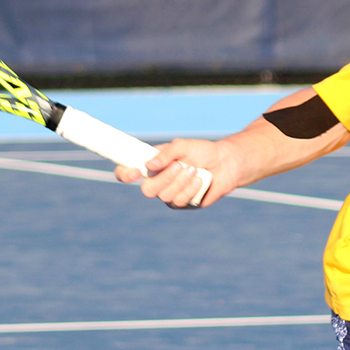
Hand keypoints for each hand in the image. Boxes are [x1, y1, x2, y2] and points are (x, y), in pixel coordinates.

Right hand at [116, 138, 231, 208]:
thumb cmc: (202, 152)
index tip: (135, 171)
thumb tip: (149, 165)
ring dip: (181, 181)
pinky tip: (200, 180)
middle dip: (164, 178)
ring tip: (194, 169)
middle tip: (180, 165)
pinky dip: (190, 189)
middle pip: (147, 190)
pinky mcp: (184, 204)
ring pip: (165, 196)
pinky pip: (180, 201)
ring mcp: (170, 195)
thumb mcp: (183, 146)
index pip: (127, 173)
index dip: (125, 174)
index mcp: (152, 166)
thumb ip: (166, 154)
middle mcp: (158, 182)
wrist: (225, 163)